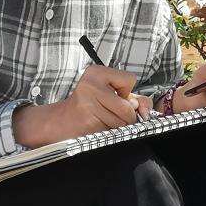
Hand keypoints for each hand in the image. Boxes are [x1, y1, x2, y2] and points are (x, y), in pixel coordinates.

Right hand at [14, 64, 150, 146]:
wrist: (59, 122)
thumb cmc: (89, 108)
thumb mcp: (112, 95)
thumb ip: (135, 99)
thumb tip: (145, 111)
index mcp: (96, 72)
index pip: (129, 79)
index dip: (125, 93)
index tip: (111, 96)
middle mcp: (90, 84)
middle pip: (128, 106)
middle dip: (125, 115)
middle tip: (107, 112)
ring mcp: (87, 103)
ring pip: (122, 121)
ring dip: (117, 126)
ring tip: (101, 119)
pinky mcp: (87, 121)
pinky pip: (113, 131)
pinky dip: (110, 133)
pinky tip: (97, 127)